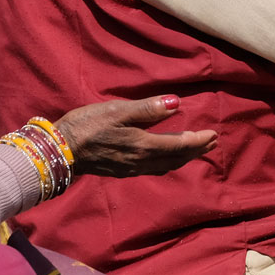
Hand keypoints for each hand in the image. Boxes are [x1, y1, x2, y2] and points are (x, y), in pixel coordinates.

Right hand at [53, 95, 217, 177]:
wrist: (60, 150)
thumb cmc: (87, 125)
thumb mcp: (117, 111)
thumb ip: (148, 109)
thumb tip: (176, 104)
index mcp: (143, 145)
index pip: (179, 144)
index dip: (198, 140)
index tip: (214, 134)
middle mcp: (141, 161)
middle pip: (176, 158)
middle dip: (196, 150)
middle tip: (212, 142)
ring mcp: (132, 168)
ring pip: (166, 165)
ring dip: (184, 158)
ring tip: (196, 150)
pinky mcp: (123, 171)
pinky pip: (155, 168)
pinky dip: (169, 162)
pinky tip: (167, 158)